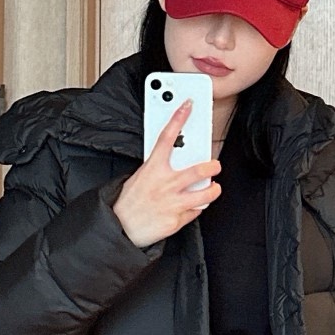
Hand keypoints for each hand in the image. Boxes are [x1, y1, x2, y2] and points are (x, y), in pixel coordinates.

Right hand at [112, 99, 221, 248]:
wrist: (119, 229)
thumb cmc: (127, 202)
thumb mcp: (137, 177)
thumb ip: (155, 168)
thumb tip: (170, 159)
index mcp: (152, 169)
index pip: (166, 137)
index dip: (178, 118)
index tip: (188, 105)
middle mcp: (165, 184)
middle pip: (199, 169)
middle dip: (212, 166)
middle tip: (215, 165)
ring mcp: (173, 203)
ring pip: (205, 193)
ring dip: (213, 189)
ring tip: (213, 187)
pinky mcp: (177, 220)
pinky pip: (196, 212)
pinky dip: (196, 208)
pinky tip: (192, 206)